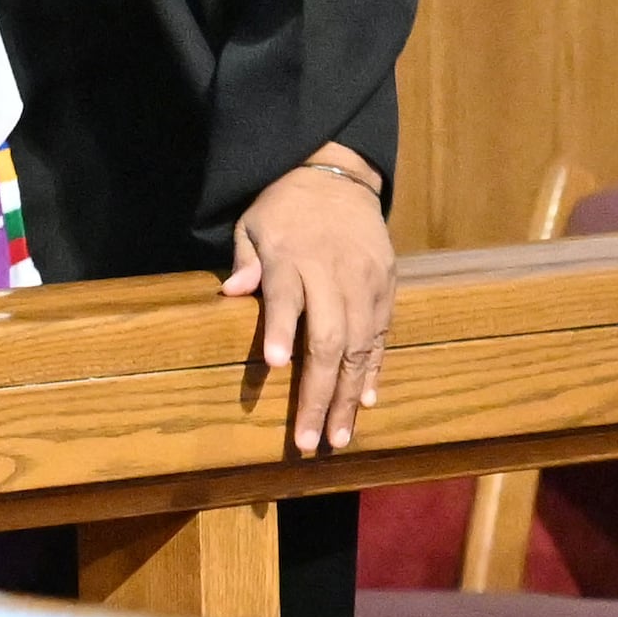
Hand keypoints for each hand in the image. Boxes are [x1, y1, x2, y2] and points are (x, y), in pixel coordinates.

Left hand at [222, 152, 393, 453]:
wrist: (337, 176)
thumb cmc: (284, 207)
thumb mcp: (252, 223)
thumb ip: (245, 260)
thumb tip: (231, 291)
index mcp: (292, 256)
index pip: (286, 297)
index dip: (280, 330)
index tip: (273, 365)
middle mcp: (332, 273)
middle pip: (328, 339)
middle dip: (318, 393)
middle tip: (309, 440)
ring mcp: (365, 284)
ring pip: (360, 348)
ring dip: (348, 396)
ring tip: (338, 437)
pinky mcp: (387, 288)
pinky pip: (382, 337)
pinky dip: (374, 371)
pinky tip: (365, 402)